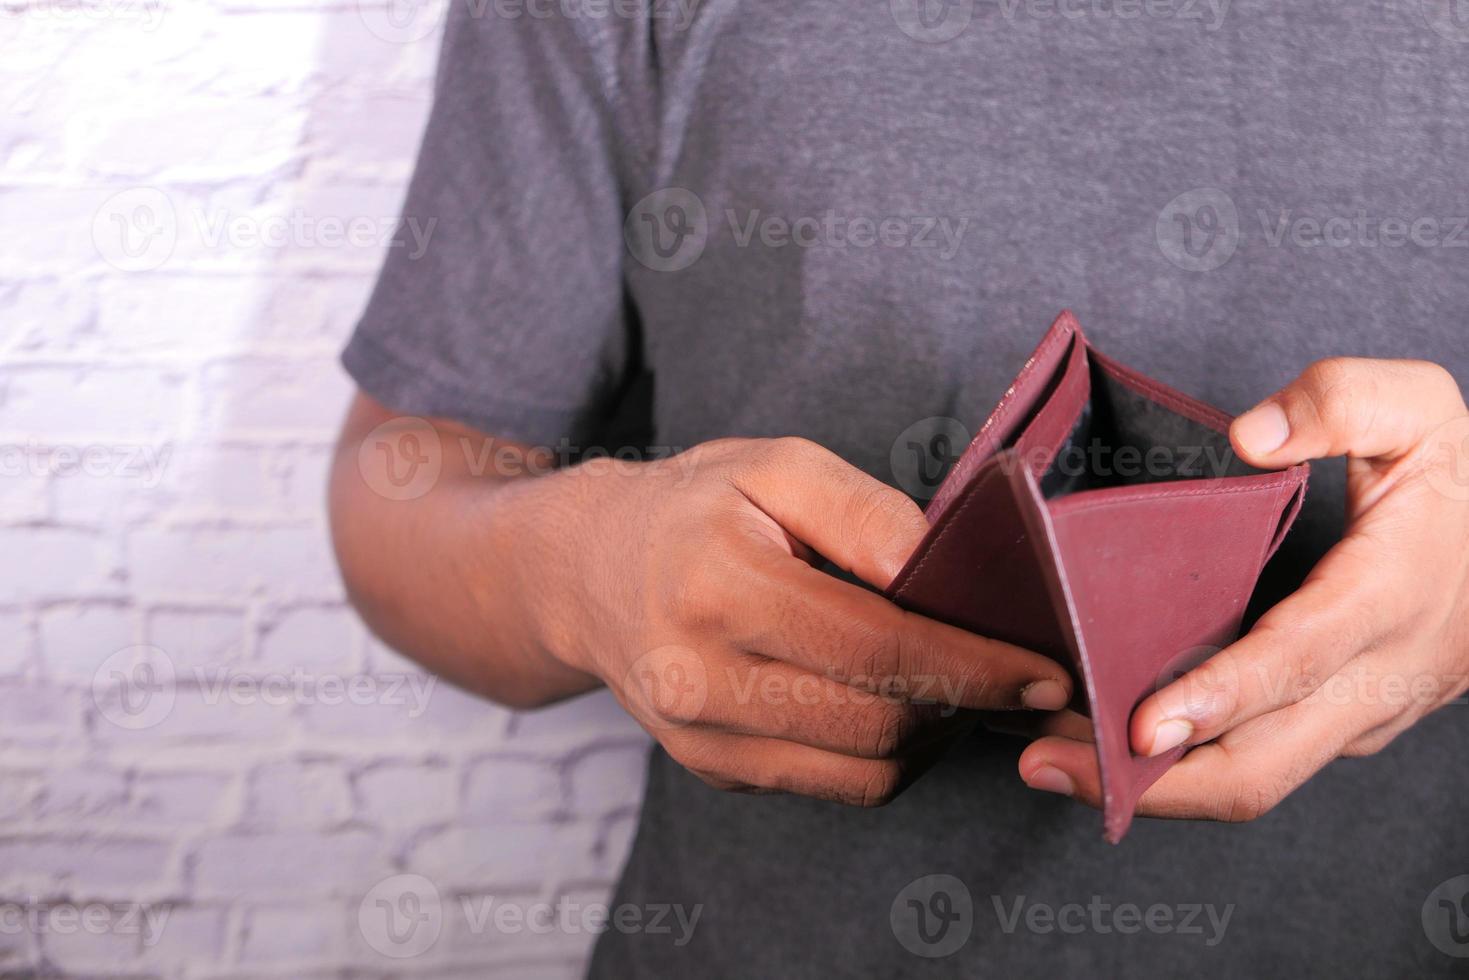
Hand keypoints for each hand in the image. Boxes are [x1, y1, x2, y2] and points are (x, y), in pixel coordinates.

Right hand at [518, 437, 1073, 805]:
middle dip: (968, 704)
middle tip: (1014, 670)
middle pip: (878, 725)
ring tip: (959, 685)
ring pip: (864, 773)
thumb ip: (867, 513)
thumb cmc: (694, 507)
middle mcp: (698, 679)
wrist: (587, 571)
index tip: (1046, 671)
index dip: (976, 667)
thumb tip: (951, 573)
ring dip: (936, 737)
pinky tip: (902, 707)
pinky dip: (889, 756)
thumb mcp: (775, 467)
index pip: (877, 649)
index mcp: (718, 587)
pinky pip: (832, 785)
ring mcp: (700, 739)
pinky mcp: (711, 770)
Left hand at [1017, 357, 1468, 821]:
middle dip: (1150, 782)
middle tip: (1043, 762)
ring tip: (1048, 757)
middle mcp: (1378, 678)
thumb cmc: (1463, 476)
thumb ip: (1341, 401)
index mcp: (1391, 596)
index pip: (1297, 661)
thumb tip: (1251, 435)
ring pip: (1256, 778)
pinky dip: (1185, 765)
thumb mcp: (1421, 409)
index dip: (1218, 697)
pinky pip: (1262, 761)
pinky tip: (1108, 741)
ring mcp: (1363, 714)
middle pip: (1262, 765)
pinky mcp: (1345, 726)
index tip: (1141, 724)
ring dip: (1152, 784)